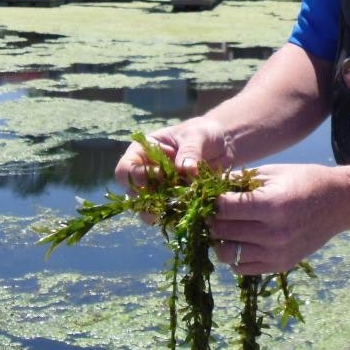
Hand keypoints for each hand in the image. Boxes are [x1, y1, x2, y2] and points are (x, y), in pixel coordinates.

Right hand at [113, 117, 233, 221]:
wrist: (223, 144)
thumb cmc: (204, 132)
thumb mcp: (198, 135)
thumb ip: (190, 150)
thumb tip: (186, 170)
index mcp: (142, 153)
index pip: (125, 170)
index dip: (137, 176)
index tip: (161, 176)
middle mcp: (146, 175)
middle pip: (133, 196)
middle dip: (150, 200)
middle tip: (173, 197)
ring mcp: (161, 191)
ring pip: (149, 211)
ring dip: (165, 212)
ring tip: (185, 205)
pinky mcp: (177, 203)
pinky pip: (171, 217)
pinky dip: (181, 217)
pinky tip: (195, 212)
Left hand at [210, 163, 347, 274]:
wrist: (338, 203)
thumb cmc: (304, 180)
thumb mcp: (272, 172)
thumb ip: (239, 181)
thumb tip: (206, 186)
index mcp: (272, 204)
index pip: (223, 208)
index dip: (211, 201)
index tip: (210, 196)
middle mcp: (274, 233)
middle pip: (222, 231)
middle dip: (211, 219)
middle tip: (212, 211)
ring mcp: (277, 253)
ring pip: (227, 253)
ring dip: (219, 240)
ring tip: (224, 227)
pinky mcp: (280, 265)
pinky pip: (242, 268)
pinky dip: (234, 255)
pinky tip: (239, 240)